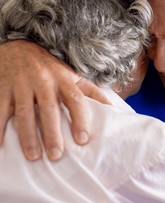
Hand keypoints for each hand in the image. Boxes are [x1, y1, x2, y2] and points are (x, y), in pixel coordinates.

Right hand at [0, 40, 110, 160]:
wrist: (19, 46)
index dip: (80, 119)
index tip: (83, 140)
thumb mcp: (73, 75)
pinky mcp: (2, 88)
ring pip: (24, 112)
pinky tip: (1, 145)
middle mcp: (43, 81)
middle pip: (49, 109)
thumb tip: (114, 109)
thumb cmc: (51, 67)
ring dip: (28, 136)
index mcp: (64, 80)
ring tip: (33, 156)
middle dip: (52, 133)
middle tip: (56, 155)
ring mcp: (21, 84)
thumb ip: (92, 92)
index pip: (75, 100)